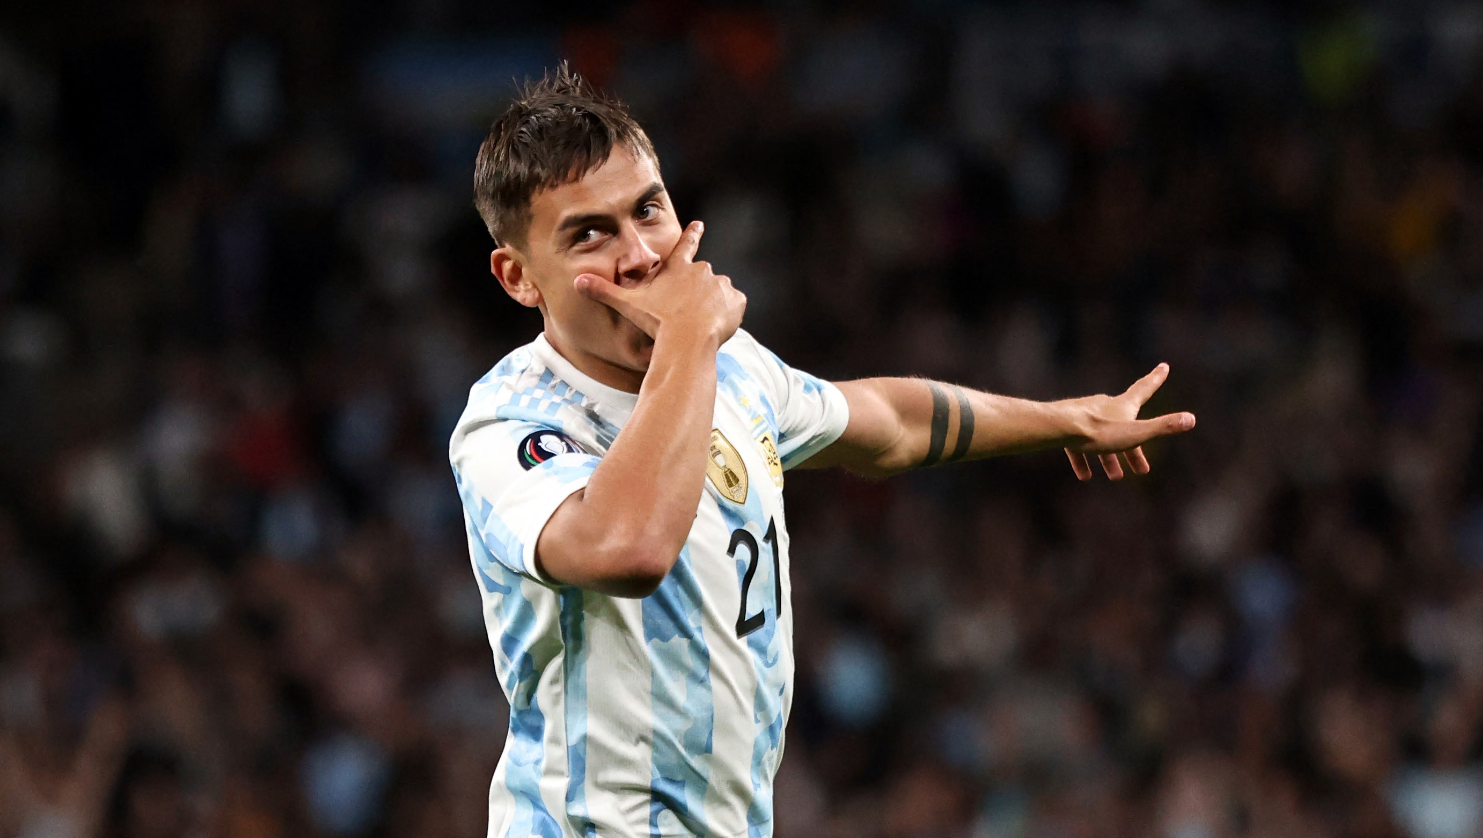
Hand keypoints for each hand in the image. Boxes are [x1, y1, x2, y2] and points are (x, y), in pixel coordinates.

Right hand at [573, 220, 746, 346]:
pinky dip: (729, 314)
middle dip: (697, 292)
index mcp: (679, 268)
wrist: (687, 341)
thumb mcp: (628, 305)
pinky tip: (716, 326)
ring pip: (719, 292)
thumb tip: (577, 282)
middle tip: (686, 314)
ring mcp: (721, 285)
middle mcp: (703, 270)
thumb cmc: (657, 322)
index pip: (686, 244)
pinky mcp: (736, 301)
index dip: (693, 234)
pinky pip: (735, 306)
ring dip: (713, 303)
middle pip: (702, 278)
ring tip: (700, 323)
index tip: (700, 224)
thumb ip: (604, 292)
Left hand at [1063, 363, 1195, 480]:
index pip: (1144, 388)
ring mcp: (1085, 415)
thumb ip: (1163, 427)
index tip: (1163, 366)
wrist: (1058, 427)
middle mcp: (1105, 406)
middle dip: (1133, 448)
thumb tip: (1192, 419)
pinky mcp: (1068, 426)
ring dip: (1109, 458)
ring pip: (1101, 438)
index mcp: (1123, 405)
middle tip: (1142, 469)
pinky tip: (1085, 476)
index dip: (1156, 378)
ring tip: (1114, 477)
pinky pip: (1079, 444)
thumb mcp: (1136, 433)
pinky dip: (1084, 459)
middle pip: (1124, 426)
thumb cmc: (1098, 430)